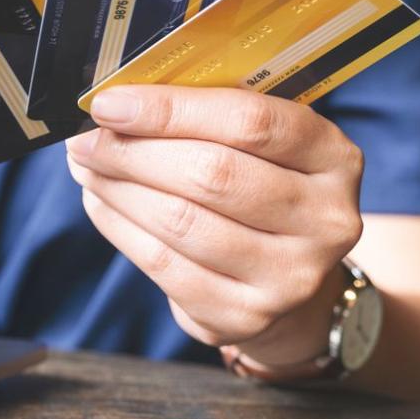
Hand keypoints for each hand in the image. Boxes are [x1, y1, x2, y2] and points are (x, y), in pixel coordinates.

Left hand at [66, 85, 363, 362]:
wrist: (290, 278)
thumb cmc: (260, 186)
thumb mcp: (260, 144)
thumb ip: (206, 115)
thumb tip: (117, 102)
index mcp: (333, 156)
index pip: (248, 122)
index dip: (170, 109)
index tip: (109, 103)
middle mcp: (326, 219)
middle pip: (211, 175)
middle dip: (132, 152)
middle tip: (86, 139)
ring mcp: (291, 275)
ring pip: (181, 222)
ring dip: (118, 189)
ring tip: (86, 167)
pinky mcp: (247, 316)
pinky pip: (164, 266)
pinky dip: (119, 228)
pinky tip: (100, 203)